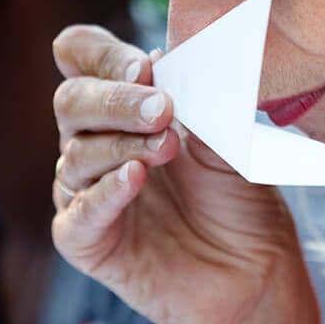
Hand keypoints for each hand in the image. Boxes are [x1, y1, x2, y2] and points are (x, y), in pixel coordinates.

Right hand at [50, 26, 319, 323]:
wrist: (253, 268)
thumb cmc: (236, 195)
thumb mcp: (225, 134)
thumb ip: (196, 96)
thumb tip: (167, 57)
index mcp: (121, 101)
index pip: (80, 55)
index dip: (103, 54)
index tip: (146, 67)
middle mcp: (94, 139)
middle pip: (71, 100)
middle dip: (116, 99)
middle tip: (163, 109)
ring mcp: (85, 189)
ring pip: (75, 153)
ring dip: (121, 144)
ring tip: (167, 148)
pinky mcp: (85, 240)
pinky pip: (79, 212)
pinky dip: (105, 193)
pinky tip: (134, 179)